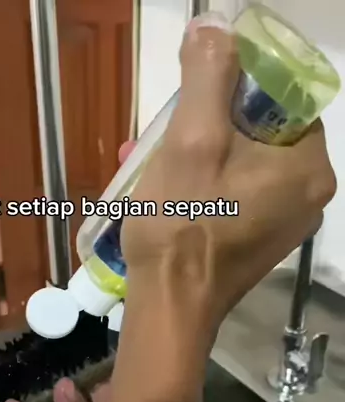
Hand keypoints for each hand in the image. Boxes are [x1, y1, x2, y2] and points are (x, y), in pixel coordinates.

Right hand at [121, 13, 335, 334]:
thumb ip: (207, 75)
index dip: (237, 85)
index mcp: (308, 167)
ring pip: (246, 162)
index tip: (195, 99)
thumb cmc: (182, 226)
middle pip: (262, 130)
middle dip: (210, 124)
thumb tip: (214, 27)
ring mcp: (287, 223)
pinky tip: (170, 190)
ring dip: (201, 153)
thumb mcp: (190, 139)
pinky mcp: (262, 242)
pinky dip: (208, 184)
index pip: (284, 96)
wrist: (169, 308)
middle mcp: (310, 196)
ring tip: (156, 160)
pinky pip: (239, 194)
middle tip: (167, 133)